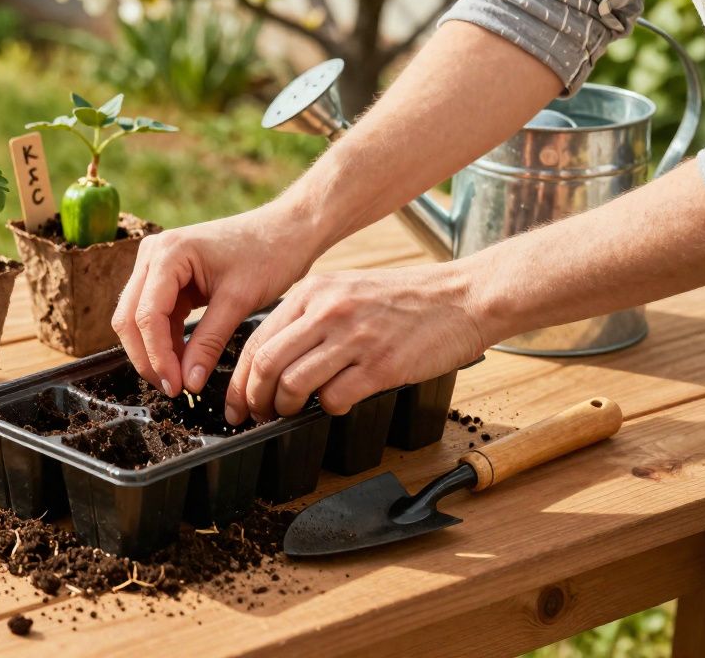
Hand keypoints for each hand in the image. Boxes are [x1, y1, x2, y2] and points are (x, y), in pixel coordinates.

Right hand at [111, 203, 316, 397]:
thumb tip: (189, 383)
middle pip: (129, 318)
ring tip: (179, 379)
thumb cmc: (268, 254)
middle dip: (148, 357)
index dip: (157, 356)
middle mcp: (153, 254)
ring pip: (136, 319)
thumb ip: (209, 343)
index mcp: (168, 253)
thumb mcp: (238, 302)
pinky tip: (183, 361)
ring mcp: (155, 264)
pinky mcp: (165, 277)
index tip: (176, 386)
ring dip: (153, 351)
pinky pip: (153, 315)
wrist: (285, 231)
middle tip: (173, 389)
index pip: (146, 315)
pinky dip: (164, 340)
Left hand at [224, 262, 487, 423]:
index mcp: (314, 292)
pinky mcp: (381, 365)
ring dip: (285, 408)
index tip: (238, 401)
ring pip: (293, 384)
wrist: (465, 296)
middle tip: (257, 415)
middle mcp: (328, 310)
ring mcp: (354, 337)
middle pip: (266, 365)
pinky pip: (335, 398)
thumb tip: (276, 356)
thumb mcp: (348, 289)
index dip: (240, 379)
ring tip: (291, 414)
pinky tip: (336, 405)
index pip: (257, 341)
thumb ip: (311, 316)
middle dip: (254, 399)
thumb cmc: (409, 298)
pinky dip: (328, 409)